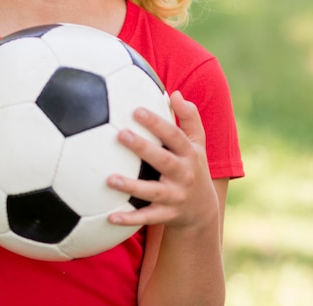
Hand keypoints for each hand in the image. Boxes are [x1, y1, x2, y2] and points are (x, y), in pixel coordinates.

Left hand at [107, 91, 218, 230]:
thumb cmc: (192, 166)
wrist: (203, 212)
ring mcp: (176, 197)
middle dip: (143, 148)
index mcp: (189, 154)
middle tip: (121, 134)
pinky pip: (147, 218)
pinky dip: (129, 219)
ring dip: (132, 186)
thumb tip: (176, 94)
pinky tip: (109, 216)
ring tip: (110, 179)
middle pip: (164, 161)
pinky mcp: (167, 216)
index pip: (174, 135)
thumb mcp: (198, 143)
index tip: (136, 110)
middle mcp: (184, 175)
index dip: (157, 123)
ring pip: (153, 192)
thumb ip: (189, 118)